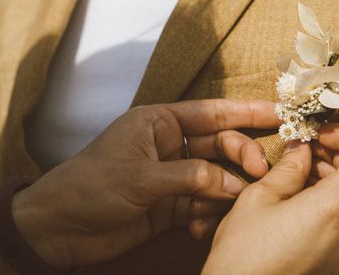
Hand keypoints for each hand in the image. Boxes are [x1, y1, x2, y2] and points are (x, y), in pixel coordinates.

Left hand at [12, 99, 277, 268]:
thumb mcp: (141, 178)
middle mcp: (169, 146)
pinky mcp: (168, 205)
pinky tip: (205, 226)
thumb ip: (191, 177)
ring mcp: (170, 176)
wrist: (58, 227)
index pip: (212, 112)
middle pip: (219, 145)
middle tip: (261, 173)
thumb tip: (234, 182)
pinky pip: (202, 204)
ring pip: (215, 177)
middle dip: (243, 156)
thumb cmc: (90, 187)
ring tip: (238, 204)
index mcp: (159, 123)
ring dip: (229, 191)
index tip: (281, 113)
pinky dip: (210, 214)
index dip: (248, 112)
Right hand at [203, 123, 338, 274]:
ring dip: (334, 181)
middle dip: (337, 156)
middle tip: (303, 151)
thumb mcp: (259, 198)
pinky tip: (301, 207)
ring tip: (297, 179)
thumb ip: (289, 167)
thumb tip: (302, 148)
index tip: (322, 133)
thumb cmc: (244, 255)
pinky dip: (334, 207)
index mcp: (338, 208)